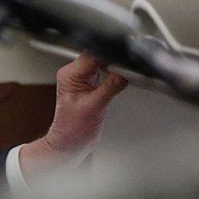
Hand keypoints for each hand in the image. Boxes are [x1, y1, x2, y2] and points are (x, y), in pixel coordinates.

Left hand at [19, 53, 127, 179]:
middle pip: (100, 55)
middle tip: (129, 70)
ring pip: (105, 62)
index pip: (93, 54)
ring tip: (125, 76)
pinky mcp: (92, 84)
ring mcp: (83, 79)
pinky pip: (107, 72)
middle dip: (117, 60)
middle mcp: (74, 74)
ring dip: (117, 67)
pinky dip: (117, 74)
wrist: (70, 144)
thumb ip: (111, 86)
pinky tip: (122, 80)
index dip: (112, 54)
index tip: (128, 59)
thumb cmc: (72, 130)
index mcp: (69, 75)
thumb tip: (127, 71)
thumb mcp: (95, 106)